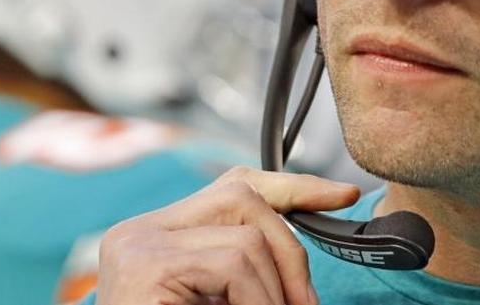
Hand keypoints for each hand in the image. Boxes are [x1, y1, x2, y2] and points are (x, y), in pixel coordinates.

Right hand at [95, 166, 360, 304]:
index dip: (292, 187)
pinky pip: (234, 266)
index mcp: (155, 236)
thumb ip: (244, 277)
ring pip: (247, 238)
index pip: (232, 188)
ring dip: (276, 293)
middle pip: (243, 197)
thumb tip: (303, 278)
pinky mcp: (147, 267)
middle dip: (290, 249)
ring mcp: (138, 245)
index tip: (340, 196)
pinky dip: (260, 302)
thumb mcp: (218, 303)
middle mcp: (138, 231)